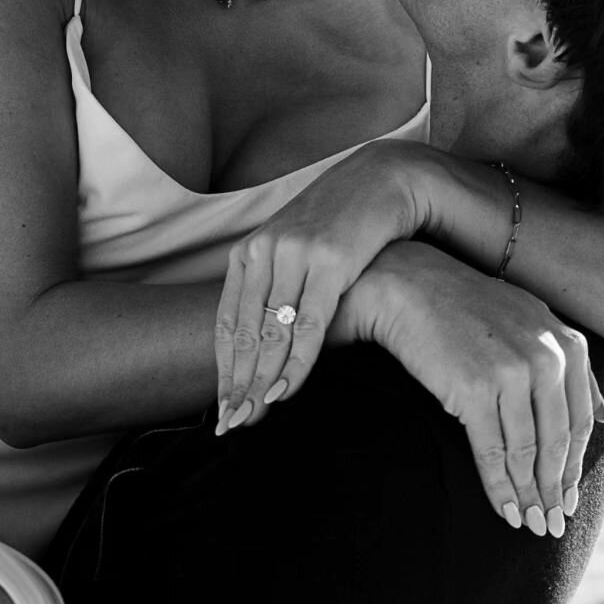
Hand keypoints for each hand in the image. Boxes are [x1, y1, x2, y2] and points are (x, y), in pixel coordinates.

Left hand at [214, 141, 427, 431]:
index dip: (223, 369)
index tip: (222, 405)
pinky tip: (287, 390)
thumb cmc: (339, 221)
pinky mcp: (332, 261)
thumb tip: (260, 339)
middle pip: (244, 332)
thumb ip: (273, 285)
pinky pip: (309, 324)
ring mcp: (297, 255)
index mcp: (250, 251)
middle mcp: (266, 251)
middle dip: (237, 384)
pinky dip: (297, 362)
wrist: (382, 179)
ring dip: (263, 381)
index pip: (227, 322)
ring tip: (254, 417)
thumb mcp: (294, 247)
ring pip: (272, 333)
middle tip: (231, 424)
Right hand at [335, 242, 603, 537]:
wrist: (405, 283)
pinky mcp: (474, 389)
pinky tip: (502, 509)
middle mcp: (547, 357)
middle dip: (556, 488)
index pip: (579, 419)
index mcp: (565, 343)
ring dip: (529, 495)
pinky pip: (492, 450)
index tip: (569, 497)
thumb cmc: (462, 305)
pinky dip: (499, 486)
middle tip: (552, 524)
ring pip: (527, 451)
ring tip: (529, 524)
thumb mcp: (529, 320)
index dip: (575, 465)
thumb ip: (568, 362)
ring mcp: (511, 373)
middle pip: (558, 439)